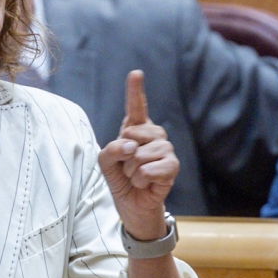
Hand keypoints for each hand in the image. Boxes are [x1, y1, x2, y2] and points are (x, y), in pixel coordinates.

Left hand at [98, 71, 178, 240]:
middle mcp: (153, 135)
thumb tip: (132, 147)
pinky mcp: (172, 166)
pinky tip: (145, 183)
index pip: (136, 107)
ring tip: (137, 177)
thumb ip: (112, 149)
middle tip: (128, 167)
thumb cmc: (120, 179)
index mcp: (135, 129)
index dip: (135, 90)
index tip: (136, 74)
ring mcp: (165, 149)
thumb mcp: (105, 162)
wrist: (132, 203)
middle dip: (124, 155)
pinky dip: (142, 179)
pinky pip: (151, 169)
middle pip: (133, 134)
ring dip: (132, 171)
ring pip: (141, 154)